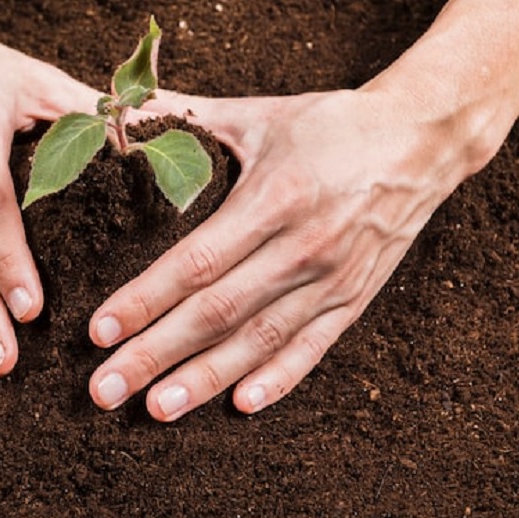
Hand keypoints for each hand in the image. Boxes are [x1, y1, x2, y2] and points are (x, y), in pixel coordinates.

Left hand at [88, 86, 468, 418]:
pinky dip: (278, 379)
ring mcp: (333, 280)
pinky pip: (313, 348)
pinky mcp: (354, 299)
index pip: (195, 262)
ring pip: (260, 340)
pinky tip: (241, 405)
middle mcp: (303, 247)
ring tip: (156, 408)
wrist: (420, 140)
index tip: (98, 332)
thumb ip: (181, 117)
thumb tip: (116, 108)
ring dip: (205, 379)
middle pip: (218, 313)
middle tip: (104, 390)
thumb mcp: (255, 115)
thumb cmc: (326, 125)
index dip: (144, 300)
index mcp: (273, 198)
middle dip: (155, 354)